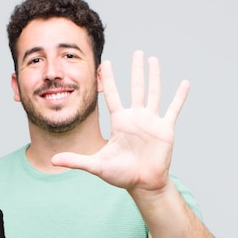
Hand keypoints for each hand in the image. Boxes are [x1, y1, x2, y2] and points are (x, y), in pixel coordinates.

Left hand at [52, 50, 189, 193]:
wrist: (143, 184)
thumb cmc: (121, 175)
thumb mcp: (96, 165)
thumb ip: (76, 160)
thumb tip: (52, 160)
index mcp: (120, 121)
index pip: (112, 95)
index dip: (108, 79)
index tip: (105, 63)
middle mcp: (136, 117)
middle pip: (136, 87)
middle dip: (136, 70)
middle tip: (137, 53)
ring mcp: (151, 121)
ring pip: (154, 92)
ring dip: (155, 76)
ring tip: (154, 60)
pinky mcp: (165, 128)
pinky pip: (174, 109)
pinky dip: (180, 96)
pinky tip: (185, 83)